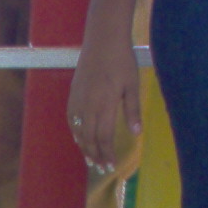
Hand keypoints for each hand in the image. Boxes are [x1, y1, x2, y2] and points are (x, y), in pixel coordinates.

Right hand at [67, 29, 141, 174]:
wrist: (102, 40)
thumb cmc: (122, 60)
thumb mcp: (132, 85)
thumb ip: (133, 110)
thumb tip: (136, 133)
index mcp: (105, 104)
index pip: (104, 136)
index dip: (107, 153)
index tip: (111, 165)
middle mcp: (88, 105)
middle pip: (89, 138)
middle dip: (95, 155)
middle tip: (101, 168)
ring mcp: (78, 100)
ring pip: (78, 131)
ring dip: (84, 147)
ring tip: (91, 159)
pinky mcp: (72, 95)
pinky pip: (71, 120)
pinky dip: (75, 133)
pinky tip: (79, 139)